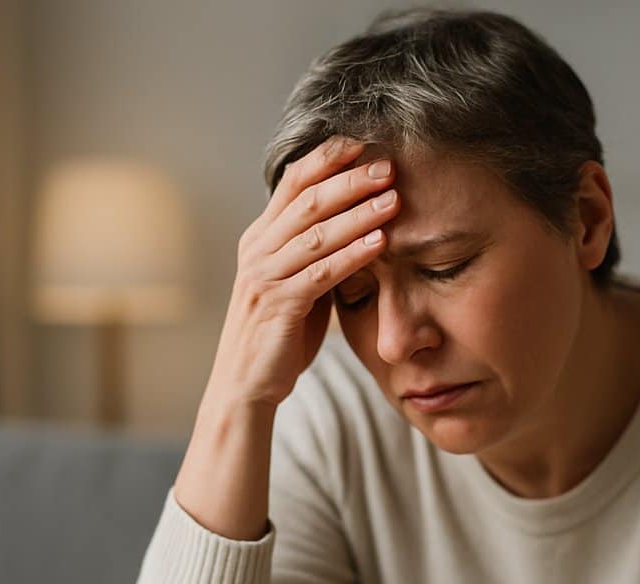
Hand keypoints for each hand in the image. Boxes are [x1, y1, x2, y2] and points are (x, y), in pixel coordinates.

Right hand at [208, 135, 400, 409]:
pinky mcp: (278, 306)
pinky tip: (381, 242)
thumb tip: (357, 224)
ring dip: (358, 213)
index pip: (292, 182)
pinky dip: (353, 254)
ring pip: (315, 232)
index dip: (327, 158)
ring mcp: (265, 277)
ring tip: (394, 199)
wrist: (245, 387)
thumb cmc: (277, 337)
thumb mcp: (296, 284)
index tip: (364, 142)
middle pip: (306, 199)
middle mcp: (257, 250)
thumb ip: (316, 254)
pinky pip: (321, 272)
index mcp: (260, 238)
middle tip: (388, 165)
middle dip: (349, 179)